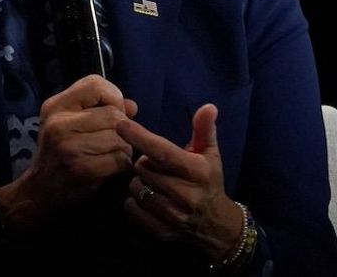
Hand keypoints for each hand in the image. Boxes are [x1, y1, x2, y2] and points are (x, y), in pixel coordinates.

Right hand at [0, 75, 137, 228]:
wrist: (39, 192)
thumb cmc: (59, 154)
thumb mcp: (70, 123)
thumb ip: (100, 109)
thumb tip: (132, 106)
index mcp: (55, 106)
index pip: (95, 84)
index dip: (112, 96)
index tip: (112, 112)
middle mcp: (59, 123)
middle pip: (113, 114)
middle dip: (122, 129)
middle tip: (113, 141)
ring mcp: (69, 146)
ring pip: (120, 138)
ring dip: (124, 148)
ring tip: (111, 155)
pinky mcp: (82, 169)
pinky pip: (120, 159)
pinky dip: (122, 164)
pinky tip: (111, 168)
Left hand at [116, 104, 244, 260]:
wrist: (215, 224)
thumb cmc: (209, 181)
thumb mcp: (210, 154)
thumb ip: (204, 129)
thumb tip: (209, 106)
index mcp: (196, 171)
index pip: (162, 151)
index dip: (140, 137)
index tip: (121, 125)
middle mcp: (184, 193)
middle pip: (143, 168)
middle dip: (144, 162)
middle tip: (156, 164)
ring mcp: (172, 214)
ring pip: (136, 188)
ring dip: (140, 182)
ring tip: (153, 181)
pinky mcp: (160, 230)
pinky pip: (131, 208)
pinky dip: (134, 201)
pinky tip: (147, 198)